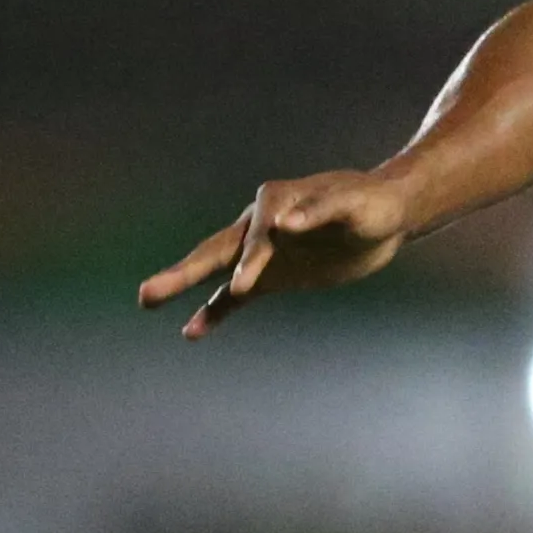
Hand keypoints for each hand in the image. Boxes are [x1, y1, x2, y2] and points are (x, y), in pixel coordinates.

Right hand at [137, 171, 414, 335]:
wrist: (385, 215)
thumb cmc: (371, 203)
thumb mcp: (354, 204)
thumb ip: (320, 211)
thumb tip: (282, 223)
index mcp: (277, 201)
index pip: (258, 232)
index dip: (251, 257)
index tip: (245, 286)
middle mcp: (260, 224)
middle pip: (217, 249)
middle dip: (184, 272)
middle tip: (148, 292)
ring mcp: (261, 251)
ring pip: (216, 269)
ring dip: (184, 284)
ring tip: (146, 300)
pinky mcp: (270, 276)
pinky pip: (234, 297)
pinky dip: (214, 312)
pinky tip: (191, 331)